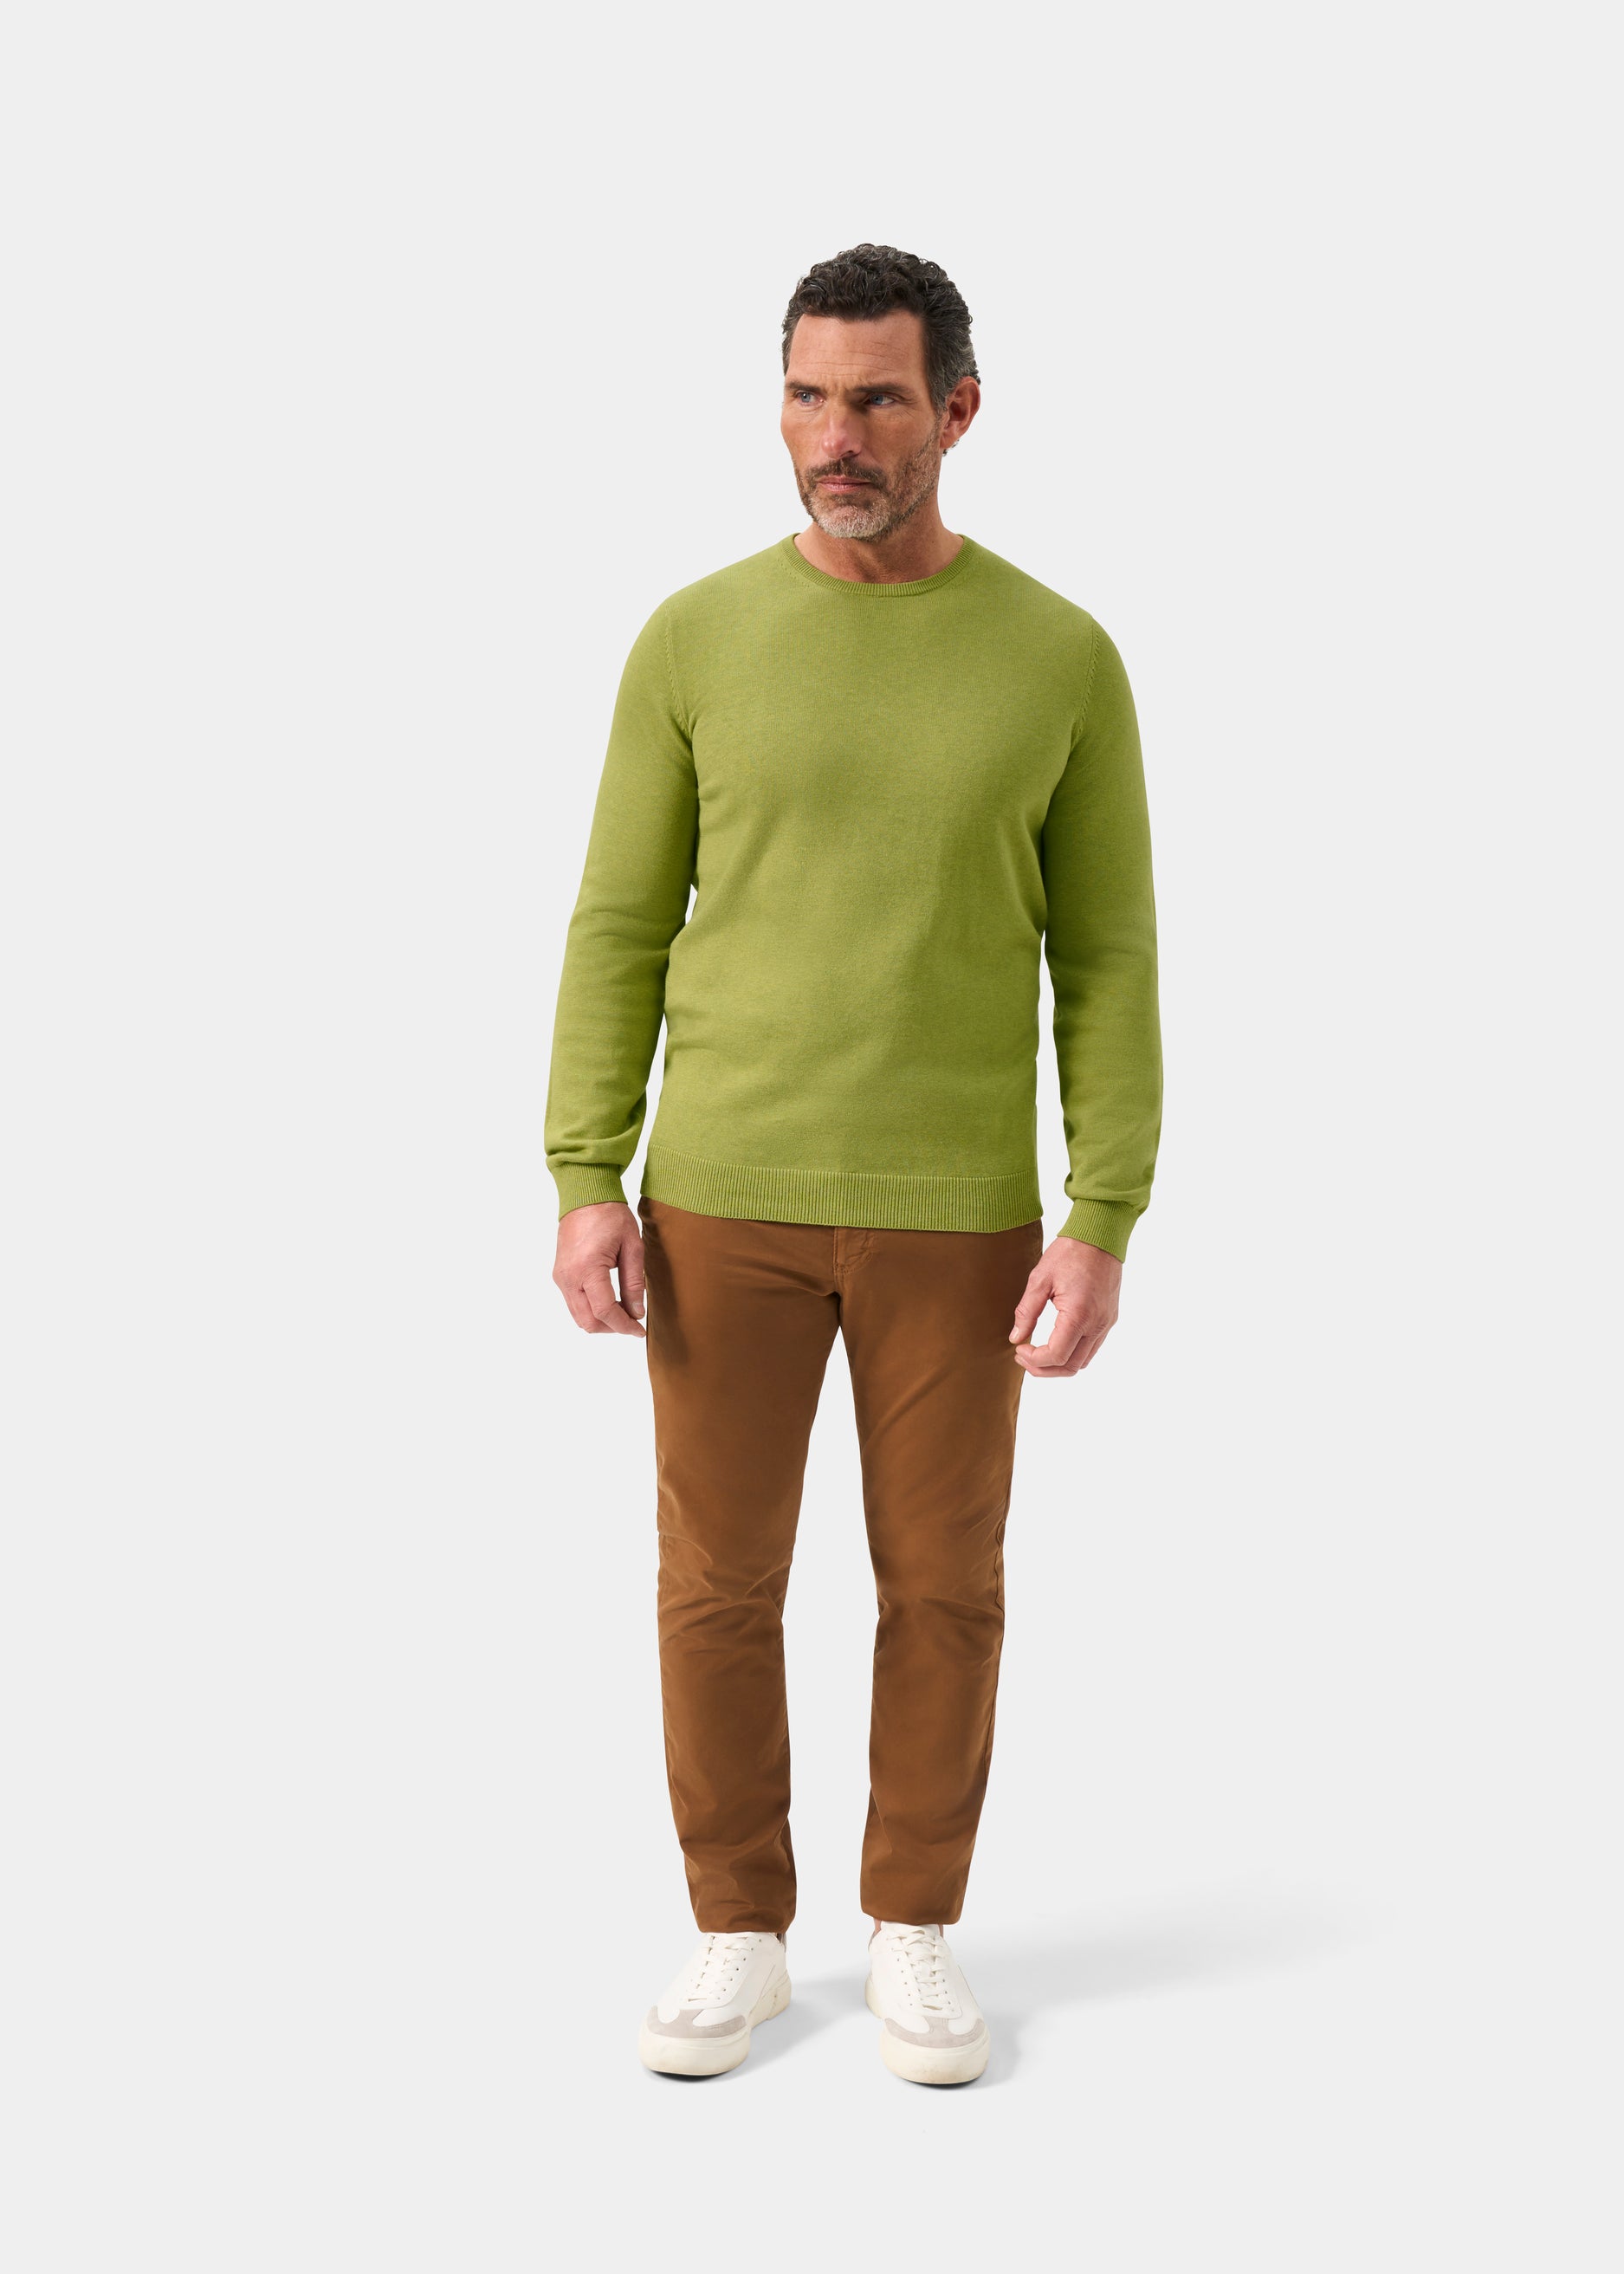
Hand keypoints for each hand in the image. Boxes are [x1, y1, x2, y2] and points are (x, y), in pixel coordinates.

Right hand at [552, 1201, 645, 1336]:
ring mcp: (561, 1278)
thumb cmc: (611, 1215)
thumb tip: (636, 1312)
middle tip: (632, 1323)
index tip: (640, 1330)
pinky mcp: (560, 1275)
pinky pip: (574, 1304)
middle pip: (588, 1322)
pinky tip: (609, 1302)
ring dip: (601, 1322)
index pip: (605, 1311)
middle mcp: (569, 1277)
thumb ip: (634, 1283)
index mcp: (588, 1269)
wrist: (585, 1195)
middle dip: (612, 1328)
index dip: (624, 1326)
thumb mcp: (632, 1247)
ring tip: (623, 1313)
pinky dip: (591, 1311)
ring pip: (579, 1317)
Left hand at [1008, 1237, 1121, 1376]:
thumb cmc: (1069, 1252)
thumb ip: (1026, 1312)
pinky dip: (1073, 1353)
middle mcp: (1097, 1324)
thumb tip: (1015, 1338)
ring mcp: (1106, 1323)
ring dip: (1059, 1364)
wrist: (1100, 1235)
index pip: (1056, 1356)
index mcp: (1078, 1314)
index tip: (1018, 1349)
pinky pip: (1092, 1348)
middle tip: (1023, 1357)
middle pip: (1071, 1367)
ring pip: (1083, 1362)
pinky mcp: (1110, 1319)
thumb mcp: (1039, 1279)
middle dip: (1044, 1369)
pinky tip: (1056, 1342)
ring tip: (1037, 1354)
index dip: (1033, 1360)